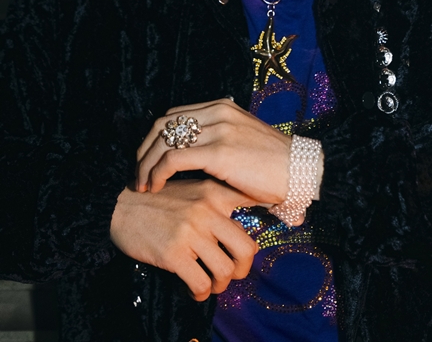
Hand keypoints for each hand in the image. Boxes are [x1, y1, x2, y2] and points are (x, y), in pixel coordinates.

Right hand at [110, 178, 258, 300]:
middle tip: (230, 273)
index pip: (252, 205)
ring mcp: (191, 232)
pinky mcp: (174, 253)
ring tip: (209, 283)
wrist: (119, 205)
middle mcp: (207, 211)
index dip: (262, 218)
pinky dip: (200, 293)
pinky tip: (193, 289)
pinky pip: (200, 283)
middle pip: (246, 249)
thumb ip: (218, 199)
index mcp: (214, 193)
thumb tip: (244, 222)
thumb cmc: (158, 200)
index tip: (253, 234)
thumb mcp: (192, 188)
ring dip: (220, 285)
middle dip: (242, 269)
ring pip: (225, 271)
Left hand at [136, 98, 290, 204]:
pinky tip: (156, 186)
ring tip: (144, 184)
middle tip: (139, 173)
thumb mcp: (241, 141)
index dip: (155, 138)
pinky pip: (174, 158)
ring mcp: (218, 129)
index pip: (173, 115)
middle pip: (163, 124)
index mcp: (221, 106)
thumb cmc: (272, 164)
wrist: (300, 170)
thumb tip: (191, 158)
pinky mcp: (219, 152)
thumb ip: (217, 141)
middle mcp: (217, 112)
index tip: (148, 160)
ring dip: (146, 164)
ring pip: (164, 140)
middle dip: (144, 149)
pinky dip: (157, 172)